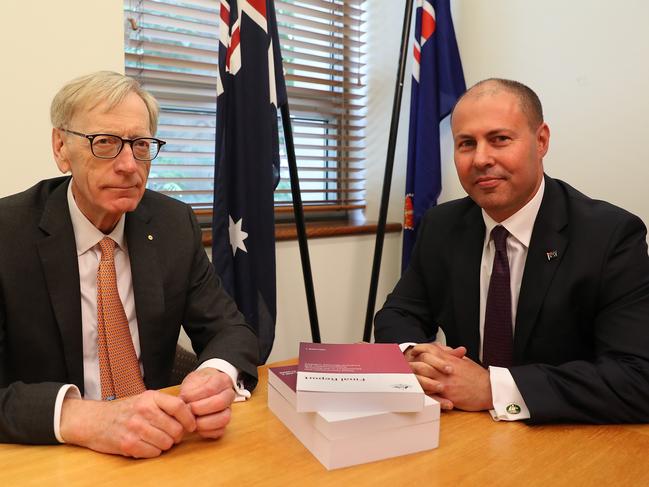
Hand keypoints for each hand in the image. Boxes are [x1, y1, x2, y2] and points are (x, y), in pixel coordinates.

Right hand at [60, 390, 195, 457]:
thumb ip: (165, 404)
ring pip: (166, 443)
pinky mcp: (128, 444)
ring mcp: (135, 428)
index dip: (189, 419)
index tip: (192, 426)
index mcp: (150, 397)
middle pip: (175, 429)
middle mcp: (143, 411)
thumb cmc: (124, 411)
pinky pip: (153, 453)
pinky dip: (153, 452)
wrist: (94, 421)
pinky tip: (146, 445)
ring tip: (157, 440)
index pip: (179, 407)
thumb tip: (190, 414)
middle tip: (170, 435)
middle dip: (176, 436)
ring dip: (165, 445)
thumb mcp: (145, 399)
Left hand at [179, 368, 235, 438]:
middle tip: (189, 410)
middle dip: (201, 408)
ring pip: (224, 419)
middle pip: (220, 403)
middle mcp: (229, 395)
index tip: (184, 398)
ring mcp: (228, 410)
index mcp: (222, 380)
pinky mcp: (224, 423)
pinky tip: (197, 428)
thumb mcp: (192, 381)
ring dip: (204, 422)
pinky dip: (207, 432)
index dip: (195, 395)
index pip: (211, 388)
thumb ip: (188, 391)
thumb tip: (183, 403)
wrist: (203, 388)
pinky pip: (220, 431)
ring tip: (192, 421)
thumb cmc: (198, 385)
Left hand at [408, 343, 492, 410]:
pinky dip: (422, 392)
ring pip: (422, 378)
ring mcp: (444, 382)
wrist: (490, 389)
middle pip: (421, 363)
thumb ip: (451, 354)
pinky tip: (417, 392)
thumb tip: (441, 348)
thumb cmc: (478, 376)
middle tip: (404, 367)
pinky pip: (430, 393)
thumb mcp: (464, 361)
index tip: (413, 352)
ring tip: (407, 380)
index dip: (418, 349)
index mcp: (449, 359)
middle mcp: (444, 369)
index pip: (428, 349)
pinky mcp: (447, 394)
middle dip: (411, 364)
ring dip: (413, 378)